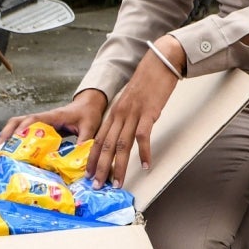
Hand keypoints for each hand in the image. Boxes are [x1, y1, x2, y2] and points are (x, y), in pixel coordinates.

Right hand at [0, 89, 103, 149]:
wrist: (89, 104)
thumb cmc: (88, 114)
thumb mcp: (89, 127)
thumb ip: (85, 141)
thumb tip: (80, 160)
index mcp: (53, 116)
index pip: (34, 120)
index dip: (23, 129)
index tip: (14, 139)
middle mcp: (43, 117)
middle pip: (18, 121)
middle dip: (6, 134)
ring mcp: (39, 121)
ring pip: (16, 125)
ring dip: (6, 136)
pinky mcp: (39, 126)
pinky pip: (22, 130)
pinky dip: (12, 138)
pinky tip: (7, 150)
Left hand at [92, 49, 181, 182]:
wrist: (159, 63)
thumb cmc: (147, 82)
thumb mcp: (130, 101)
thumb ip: (125, 116)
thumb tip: (124, 133)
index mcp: (114, 113)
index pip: (98, 139)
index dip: (92, 158)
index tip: (89, 174)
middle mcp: (119, 115)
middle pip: (106, 146)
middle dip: (101, 168)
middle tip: (97, 185)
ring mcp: (133, 114)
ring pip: (121, 145)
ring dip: (119, 166)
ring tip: (118, 183)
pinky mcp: (148, 113)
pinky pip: (143, 137)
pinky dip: (144, 153)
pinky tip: (145, 165)